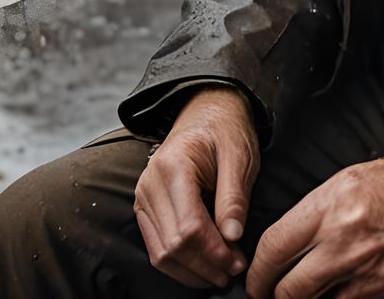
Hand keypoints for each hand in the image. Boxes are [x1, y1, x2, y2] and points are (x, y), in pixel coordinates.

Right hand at [134, 87, 260, 288]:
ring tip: (222, 273)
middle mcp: (150, 183)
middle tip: (235, 270)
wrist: (206, 110)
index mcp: (174, 167)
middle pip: (173, 245)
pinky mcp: (145, 207)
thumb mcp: (239, 156)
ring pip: (161, 253)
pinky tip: (203, 267)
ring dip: (192, 271)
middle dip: (206, 266)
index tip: (238, 261)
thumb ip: (234, 197)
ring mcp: (143, 196)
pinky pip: (156, 247)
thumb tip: (233, 237)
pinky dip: (179, 264)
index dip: (214, 252)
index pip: (189, 226)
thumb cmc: (225, 130)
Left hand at [245, 138, 383, 298]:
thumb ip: (316, 212)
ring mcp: (369, 270)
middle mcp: (347, 239)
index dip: (257, 270)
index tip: (255, 276)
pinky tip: (335, 292)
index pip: (274, 247)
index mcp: (333, 205)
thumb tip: (288, 243)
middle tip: (270, 293)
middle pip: (288, 288)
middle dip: (272, 295)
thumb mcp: (351, 179)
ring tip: (301, 293)